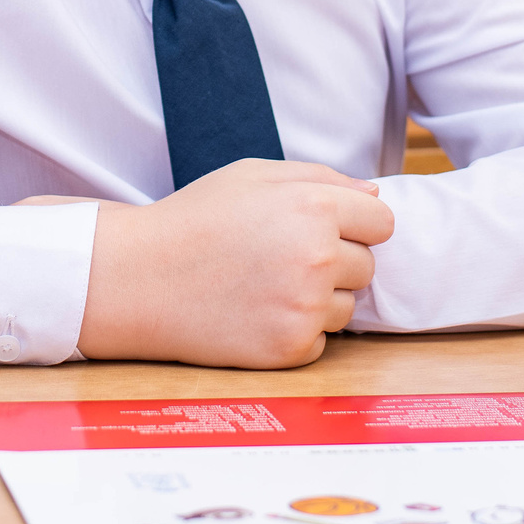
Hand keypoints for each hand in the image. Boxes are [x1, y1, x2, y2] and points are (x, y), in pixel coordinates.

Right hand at [75, 159, 393, 368]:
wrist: (141, 278)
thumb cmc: (196, 219)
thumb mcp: (253, 175)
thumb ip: (320, 177)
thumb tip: (374, 194)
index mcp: (314, 206)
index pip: (383, 222)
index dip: (355, 224)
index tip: (323, 229)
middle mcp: (318, 256)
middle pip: (367, 266)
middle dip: (335, 262)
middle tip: (280, 257)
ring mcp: (305, 306)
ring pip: (346, 307)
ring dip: (318, 300)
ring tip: (264, 286)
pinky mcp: (289, 348)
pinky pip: (321, 341)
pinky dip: (296, 332)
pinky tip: (257, 314)